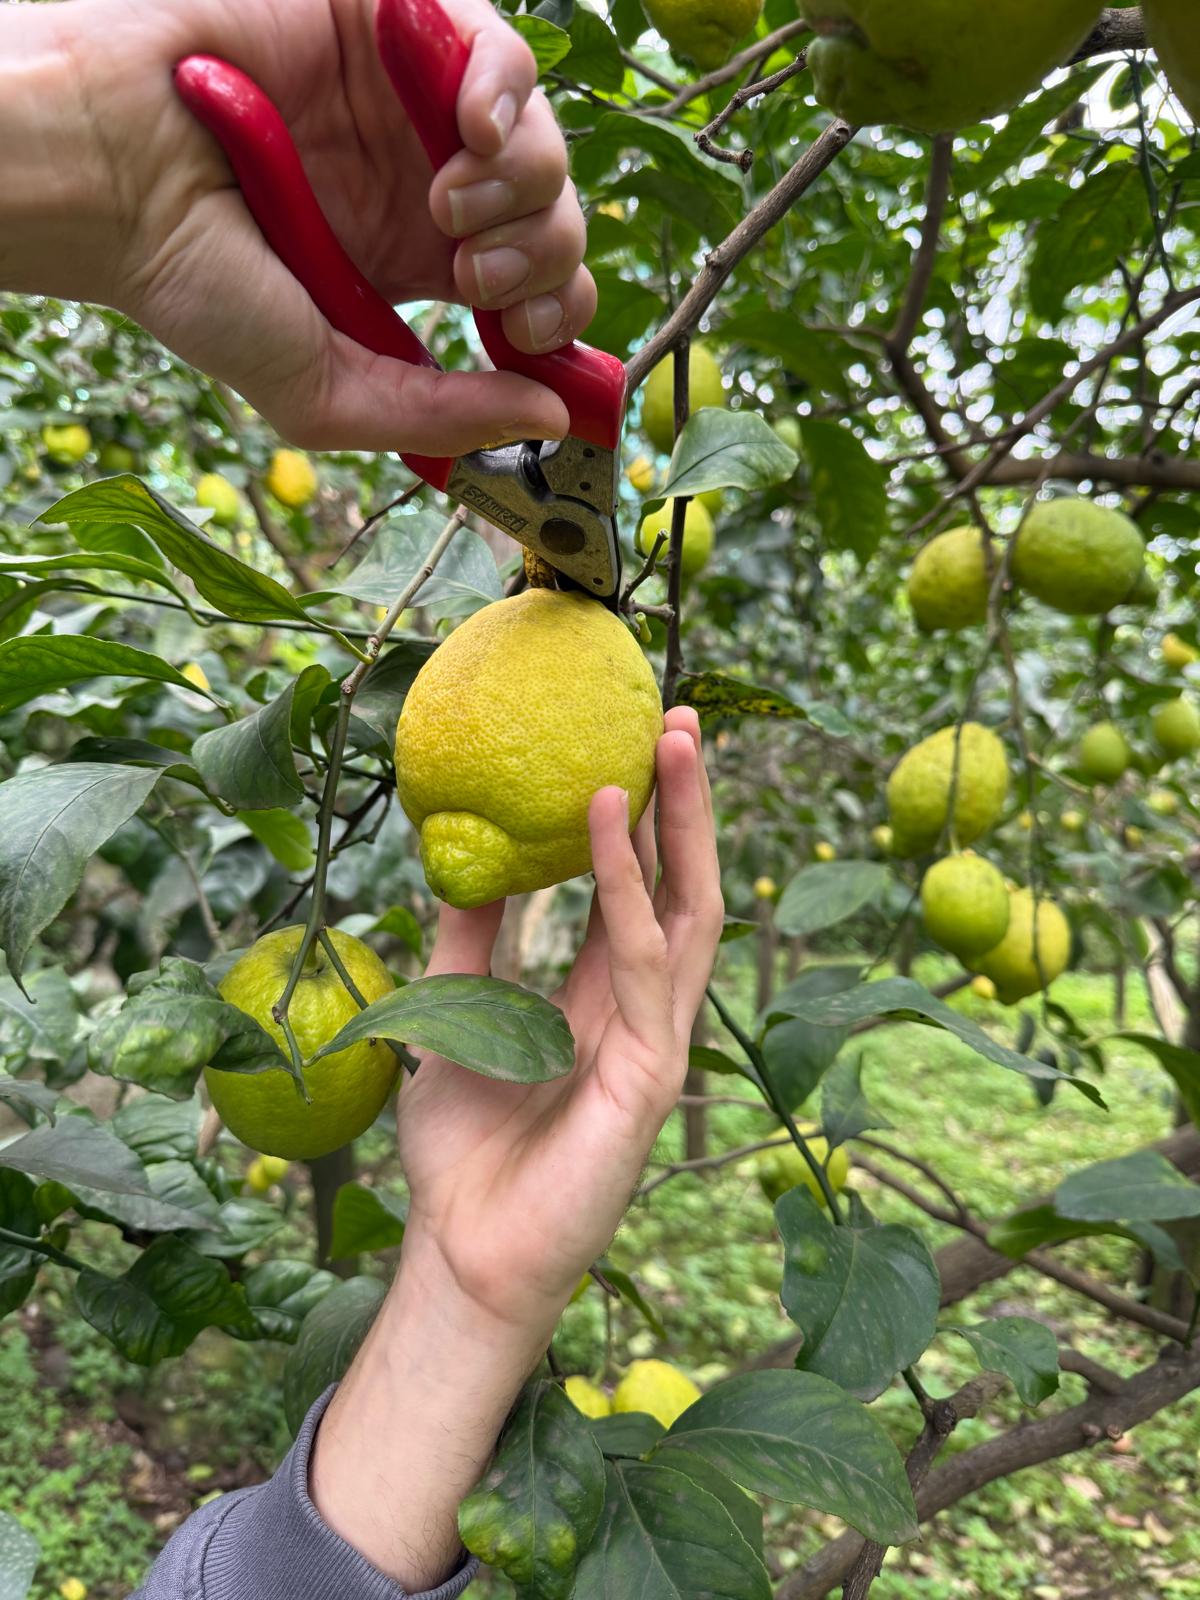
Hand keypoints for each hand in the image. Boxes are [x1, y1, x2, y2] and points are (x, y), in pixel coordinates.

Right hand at [2, 0, 590, 452]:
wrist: (113, 168)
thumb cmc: (195, 280)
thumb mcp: (324, 389)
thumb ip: (438, 414)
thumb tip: (552, 415)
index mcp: (414, 267)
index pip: (533, 293)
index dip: (551, 317)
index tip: (518, 338)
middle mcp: (424, 185)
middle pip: (554, 222)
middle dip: (544, 262)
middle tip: (476, 280)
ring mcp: (416, 106)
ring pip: (543, 145)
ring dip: (526, 190)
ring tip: (449, 209)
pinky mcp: (399, 25)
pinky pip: (505, 54)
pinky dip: (509, 96)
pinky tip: (472, 133)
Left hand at [397, 705, 725, 1335]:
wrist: (462, 1254)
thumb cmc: (462, 1150)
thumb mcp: (456, 1014)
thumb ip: (470, 939)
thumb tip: (465, 854)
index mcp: (603, 1000)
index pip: (639, 892)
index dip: (644, 821)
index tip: (635, 742)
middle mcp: (643, 1012)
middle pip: (683, 888)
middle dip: (688, 805)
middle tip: (682, 718)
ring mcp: (657, 1042)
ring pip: (689, 912)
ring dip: (681, 825)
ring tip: (669, 743)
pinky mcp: (652, 1076)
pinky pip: (644, 964)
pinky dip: (628, 890)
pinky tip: (608, 826)